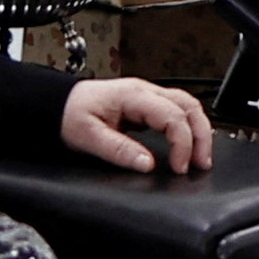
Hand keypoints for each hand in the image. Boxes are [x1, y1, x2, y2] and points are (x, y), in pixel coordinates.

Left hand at [62, 78, 213, 175]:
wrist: (57, 103)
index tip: (179, 167)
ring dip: (198, 130)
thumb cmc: (70, 114)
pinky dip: (188, 127)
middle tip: (201, 164)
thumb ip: (118, 150)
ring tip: (200, 157)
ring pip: (187, 105)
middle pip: (188, 107)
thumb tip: (147, 165)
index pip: (173, 116)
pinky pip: (176, 110)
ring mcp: (146, 95)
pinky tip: (189, 144)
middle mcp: (144, 91)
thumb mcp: (88, 136)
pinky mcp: (145, 103)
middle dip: (201, 136)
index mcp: (133, 96)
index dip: (182, 143)